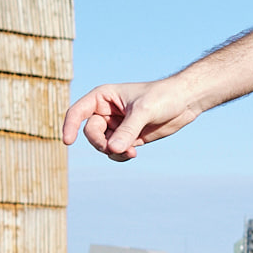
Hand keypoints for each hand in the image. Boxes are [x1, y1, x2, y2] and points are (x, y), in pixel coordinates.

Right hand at [62, 76, 202, 160]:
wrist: (184, 101)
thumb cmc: (163, 97)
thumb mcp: (144, 111)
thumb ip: (128, 130)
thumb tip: (113, 149)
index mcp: (103, 97)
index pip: (78, 112)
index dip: (70, 126)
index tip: (68, 141)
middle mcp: (106, 111)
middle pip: (91, 133)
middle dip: (100, 143)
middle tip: (113, 148)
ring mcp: (117, 125)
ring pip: (103, 144)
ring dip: (112, 152)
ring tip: (131, 153)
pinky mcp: (129, 137)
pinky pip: (116, 151)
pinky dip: (120, 155)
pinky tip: (133, 154)